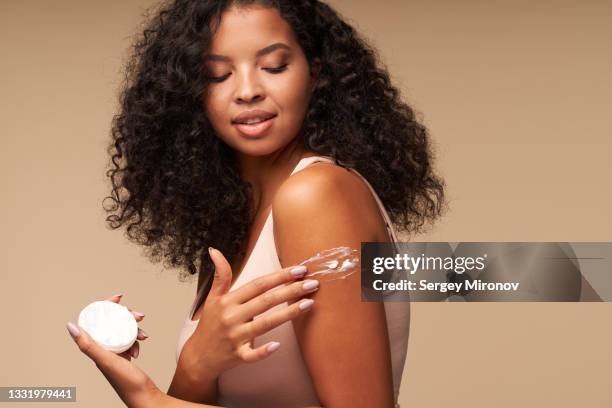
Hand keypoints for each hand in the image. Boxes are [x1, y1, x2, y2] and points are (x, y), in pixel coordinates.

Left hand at [66, 294, 160, 407]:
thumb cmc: (126, 382)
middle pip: (112, 323)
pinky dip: (136, 340)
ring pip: (122, 330)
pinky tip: (141, 346)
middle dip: (126, 315)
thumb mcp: (107, 360)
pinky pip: (129, 340)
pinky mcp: (122, 357)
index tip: (119, 297)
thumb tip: (70, 326)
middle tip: (139, 315)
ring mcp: (113, 353)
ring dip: (134, 328)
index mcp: (95, 348)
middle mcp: (102, 349)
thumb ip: (88, 345)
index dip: (106, 305)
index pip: (96, 319)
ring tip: (144, 335)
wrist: (143, 396)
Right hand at [178, 247, 318, 380]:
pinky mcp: (237, 356)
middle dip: (290, 290)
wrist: (199, 356)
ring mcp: (235, 337)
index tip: (299, 269)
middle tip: (312, 283)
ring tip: (309, 303)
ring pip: (265, 324)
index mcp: (228, 301)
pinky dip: (263, 351)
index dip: (279, 276)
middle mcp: (232, 317)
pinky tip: (278, 345)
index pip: (258, 285)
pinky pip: (252, 354)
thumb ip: (220, 275)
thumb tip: (215, 250)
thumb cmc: (210, 324)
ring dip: (288, 313)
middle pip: (266, 301)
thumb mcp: (212, 298)